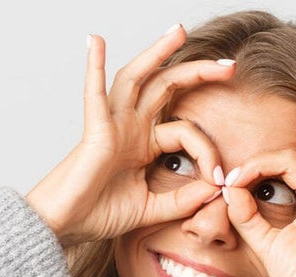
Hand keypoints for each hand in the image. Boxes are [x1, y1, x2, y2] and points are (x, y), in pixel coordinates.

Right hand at [25, 25, 234, 246]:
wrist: (66, 227)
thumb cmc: (99, 215)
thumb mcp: (153, 209)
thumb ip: (183, 201)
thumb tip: (216, 190)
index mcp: (144, 144)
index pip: (186, 131)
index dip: (208, 151)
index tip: (220, 179)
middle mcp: (130, 128)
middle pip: (166, 87)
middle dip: (198, 73)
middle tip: (229, 65)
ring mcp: (112, 126)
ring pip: (136, 78)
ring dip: (157, 53)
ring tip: (179, 32)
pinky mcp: (94, 132)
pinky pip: (94, 95)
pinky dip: (93, 67)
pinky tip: (95, 42)